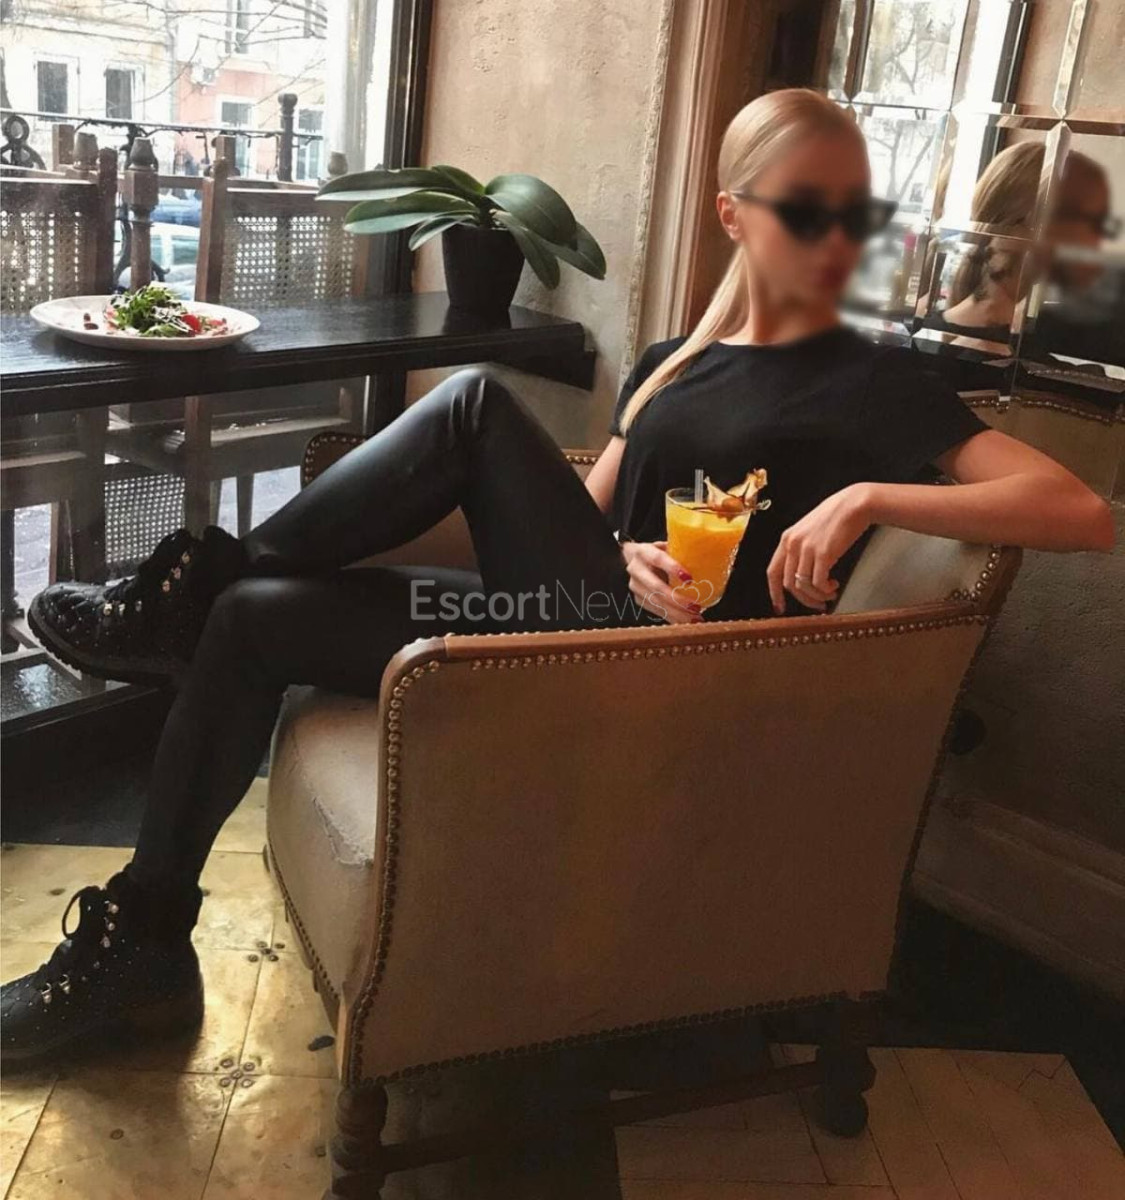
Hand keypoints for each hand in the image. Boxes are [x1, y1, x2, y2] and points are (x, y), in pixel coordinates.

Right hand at [621, 540, 702, 623]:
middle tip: (696, 607)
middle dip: (677, 599)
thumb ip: (683, 551)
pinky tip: (686, 622)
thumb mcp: (667, 546)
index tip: (689, 579)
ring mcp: (636, 586)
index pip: (657, 559)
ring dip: (677, 613)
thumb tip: (715, 555)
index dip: (672, 568)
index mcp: (643, 551)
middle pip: (656, 587)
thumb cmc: (658, 552)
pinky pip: (657, 611)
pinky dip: (673, 618)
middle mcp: (636, 569)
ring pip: (656, 602)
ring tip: (695, 618)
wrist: (635, 560)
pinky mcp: (639, 599)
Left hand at [766, 483, 873, 613]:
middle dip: (803, 599)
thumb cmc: (836, 517)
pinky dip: (826, 590)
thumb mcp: (809, 532)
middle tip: (817, 605)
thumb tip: (803, 577)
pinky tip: (834, 586)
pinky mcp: (823, 553)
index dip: (775, 593)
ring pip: (803, 586)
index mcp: (787, 539)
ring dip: (817, 596)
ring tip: (829, 594)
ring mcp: (806, 549)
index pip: (773, 572)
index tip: (779, 607)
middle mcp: (792, 544)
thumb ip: (801, 550)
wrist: (854, 505)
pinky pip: (818, 583)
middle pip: (789, 583)